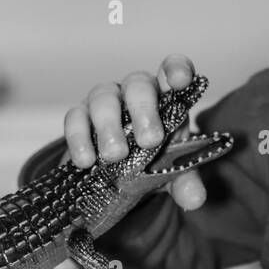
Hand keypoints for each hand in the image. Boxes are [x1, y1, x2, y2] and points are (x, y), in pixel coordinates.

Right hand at [63, 53, 205, 209]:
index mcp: (166, 97)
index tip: (180, 80)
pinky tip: (86, 161)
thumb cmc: (152, 159)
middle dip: (144, 110)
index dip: (177, 70)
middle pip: (138, 85)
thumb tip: (194, 199)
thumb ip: (186, 182)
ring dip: (109, 126)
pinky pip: (75, 118)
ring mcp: (105, 102)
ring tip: (115, 156)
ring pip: (103, 98)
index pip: (172, 72)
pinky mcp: (79, 117)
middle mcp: (135, 93)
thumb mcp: (172, 173)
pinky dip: (80, 139)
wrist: (118, 175)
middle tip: (150, 140)